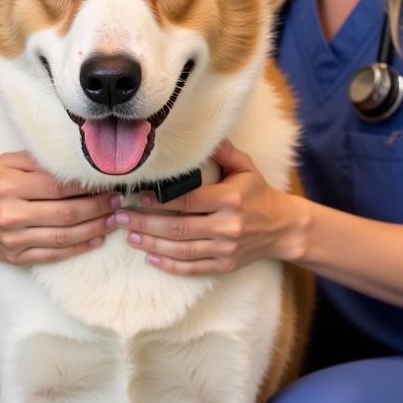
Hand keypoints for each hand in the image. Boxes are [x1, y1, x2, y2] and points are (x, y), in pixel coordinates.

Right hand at [0, 152, 115, 263]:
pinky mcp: (17, 258)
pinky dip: (79, 248)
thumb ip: (36, 162)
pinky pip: (54, 255)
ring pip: (64, 236)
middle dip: (98, 207)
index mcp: (8, 186)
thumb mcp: (4, 163)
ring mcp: (14, 240)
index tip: (107, 182)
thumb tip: (74, 164)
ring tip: (114, 219)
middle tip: (118, 201)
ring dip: (95, 228)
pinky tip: (96, 239)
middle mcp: (11, 214)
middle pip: (66, 213)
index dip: (86, 186)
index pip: (58, 186)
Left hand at [113, 140, 304, 275]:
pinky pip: (192, 268)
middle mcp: (227, 226)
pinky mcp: (224, 265)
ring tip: (129, 236)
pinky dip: (170, 265)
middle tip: (120, 217)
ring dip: (152, 244)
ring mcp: (225, 248)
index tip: (138, 197)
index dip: (160, 201)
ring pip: (181, 250)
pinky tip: (151, 258)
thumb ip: (223, 151)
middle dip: (145, 223)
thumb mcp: (245, 167)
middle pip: (178, 227)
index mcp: (230, 199)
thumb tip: (202, 135)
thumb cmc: (258, 193)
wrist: (283, 227)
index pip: (188, 201)